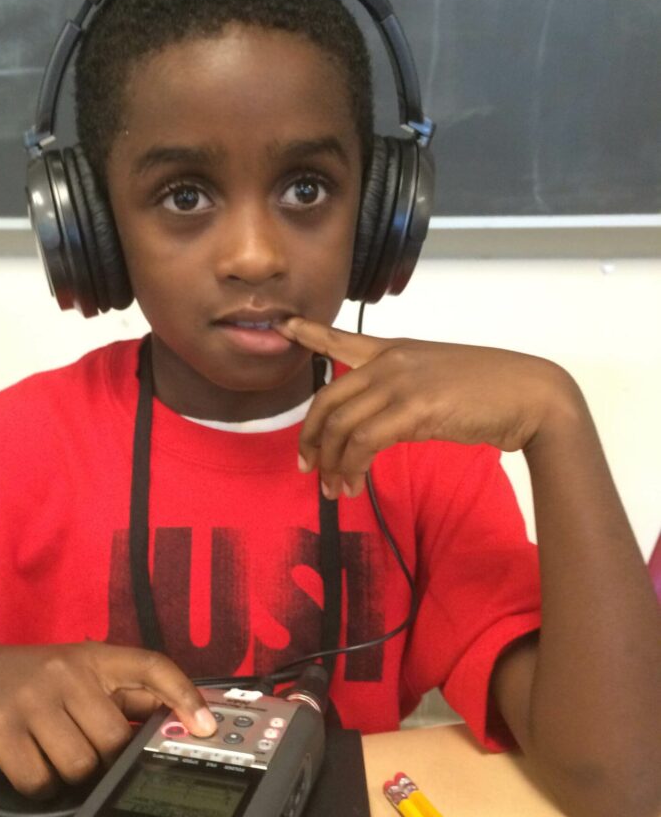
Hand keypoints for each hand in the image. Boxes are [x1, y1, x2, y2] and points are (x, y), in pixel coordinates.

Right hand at [0, 642, 216, 795]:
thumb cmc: (35, 680)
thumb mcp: (80, 674)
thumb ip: (127, 695)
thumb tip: (183, 722)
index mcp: (94, 658)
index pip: (151, 666)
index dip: (183, 695)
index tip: (206, 727)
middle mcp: (66, 672)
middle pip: (113, 741)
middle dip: (104, 760)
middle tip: (84, 751)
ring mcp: (31, 698)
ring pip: (79, 766)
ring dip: (70, 776)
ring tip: (53, 756)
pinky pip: (38, 780)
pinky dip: (39, 787)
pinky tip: (31, 767)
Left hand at [275, 316, 579, 497]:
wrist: (531, 396)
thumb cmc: (491, 392)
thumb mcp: (438, 381)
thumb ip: (403, 394)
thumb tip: (378, 428)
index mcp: (396, 349)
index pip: (343, 339)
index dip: (310, 334)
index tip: (283, 327)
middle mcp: (391, 360)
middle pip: (328, 398)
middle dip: (310, 436)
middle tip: (305, 466)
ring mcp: (401, 382)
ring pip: (341, 425)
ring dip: (331, 462)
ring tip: (334, 488)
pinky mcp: (414, 409)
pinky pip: (364, 442)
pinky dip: (352, 468)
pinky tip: (354, 484)